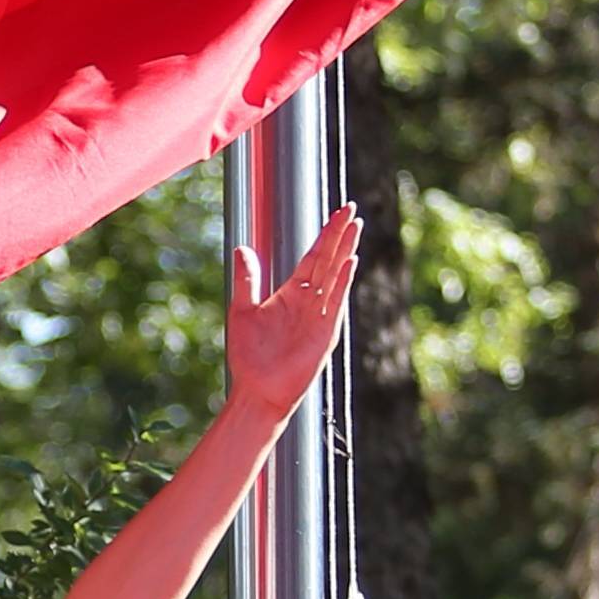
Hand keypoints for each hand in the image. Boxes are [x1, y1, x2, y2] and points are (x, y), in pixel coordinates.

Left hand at [222, 205, 360, 424]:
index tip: (337, 212)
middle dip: (339, 234)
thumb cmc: (250, 357)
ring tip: (356, 225)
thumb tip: (243, 248)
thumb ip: (247, 280)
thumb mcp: (242, 311)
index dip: (325, 234)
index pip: (314, 257)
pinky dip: (342, 281)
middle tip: (351, 207)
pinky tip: (350, 261)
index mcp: (293, 294)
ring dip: (345, 250)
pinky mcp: (324, 333)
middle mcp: (310, 301)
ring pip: (336, 275)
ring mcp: (320, 315)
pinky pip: (335, 302)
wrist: (257, 391)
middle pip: (329, 259)